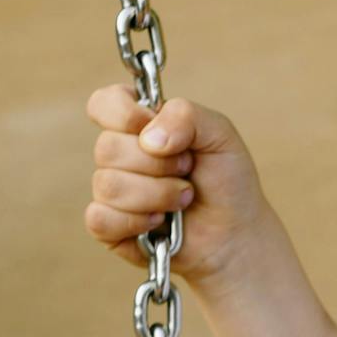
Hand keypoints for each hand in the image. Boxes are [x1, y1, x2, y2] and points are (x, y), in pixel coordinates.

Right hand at [86, 84, 271, 285]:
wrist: (236, 233)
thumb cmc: (227, 181)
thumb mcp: (219, 134)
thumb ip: (186, 116)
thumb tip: (148, 139)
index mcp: (139, 125)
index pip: (103, 103)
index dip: (125, 115)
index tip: (154, 128)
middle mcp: (119, 155)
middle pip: (107, 148)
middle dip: (159, 165)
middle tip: (188, 171)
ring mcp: (111, 191)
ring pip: (108, 185)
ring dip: (158, 195)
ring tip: (183, 198)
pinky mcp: (108, 227)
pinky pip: (100, 219)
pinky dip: (138, 221)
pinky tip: (160, 222)